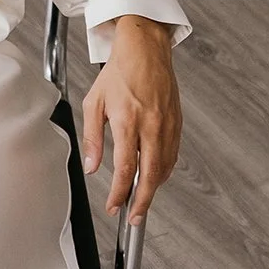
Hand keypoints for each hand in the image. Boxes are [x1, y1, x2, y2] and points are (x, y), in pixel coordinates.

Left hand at [80, 15, 182, 225]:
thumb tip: (92, 167)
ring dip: (154, 188)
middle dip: (142, 201)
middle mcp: (151, 125)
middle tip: (135, 219)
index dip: (120, 193)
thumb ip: (93, 138)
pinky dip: (165, 170)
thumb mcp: (94, 103)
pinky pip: (172, 154)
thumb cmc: (119, 72)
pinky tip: (156, 177)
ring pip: (164, 166)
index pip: (126, 168)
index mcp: (128, 121)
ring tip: (142, 202)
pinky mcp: (176, 121)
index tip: (114, 206)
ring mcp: (167, 124)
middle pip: (150, 174)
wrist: (146, 49)